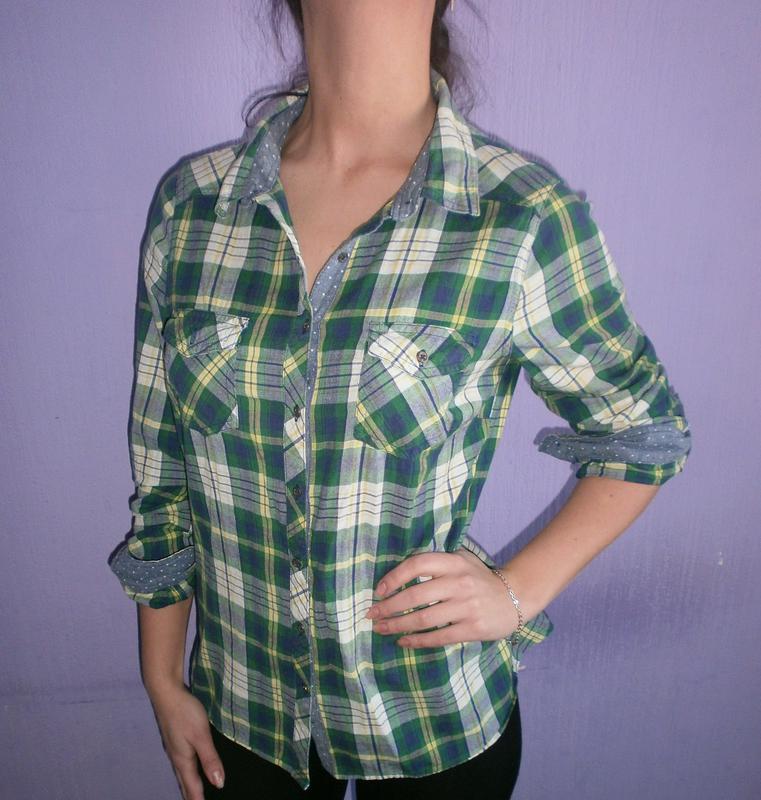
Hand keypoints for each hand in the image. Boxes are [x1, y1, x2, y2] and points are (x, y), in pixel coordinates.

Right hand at [146, 681, 224, 799]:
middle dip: (192, 795)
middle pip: (184, 782)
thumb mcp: (201, 735)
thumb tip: (218, 784)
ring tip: (195, 793)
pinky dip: (188, 770)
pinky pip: (182, 761)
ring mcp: (174, 746)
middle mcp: (176, 756)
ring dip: (189, 784)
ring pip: (182, 772)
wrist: (166, 691)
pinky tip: (191, 766)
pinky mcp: (175, 737)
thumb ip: (209, 759)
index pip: (192, 787)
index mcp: (183, 760)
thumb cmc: (184, 712)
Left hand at [364, 548, 523, 647]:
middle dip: (389, 607)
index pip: (417, 565)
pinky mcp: (473, 629)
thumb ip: (436, 564)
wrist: (516, 597)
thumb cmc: (479, 579)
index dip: (394, 577)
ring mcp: (467, 607)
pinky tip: (403, 641)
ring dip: (397, 625)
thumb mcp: (461, 561)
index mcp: (454, 562)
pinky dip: (417, 641)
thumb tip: (397, 576)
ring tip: (382, 629)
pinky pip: (438, 637)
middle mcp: (459, 582)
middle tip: (371, 615)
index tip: (379, 590)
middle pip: (415, 596)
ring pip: (423, 619)